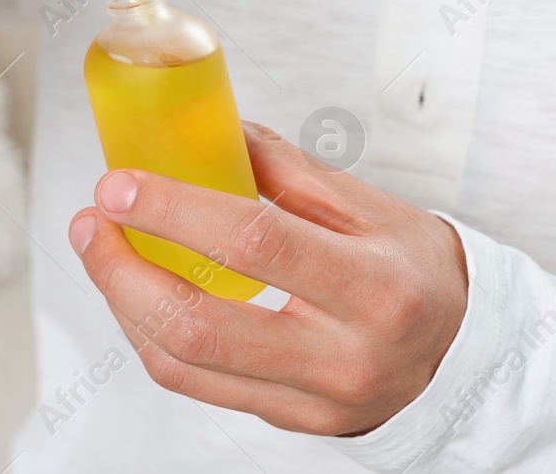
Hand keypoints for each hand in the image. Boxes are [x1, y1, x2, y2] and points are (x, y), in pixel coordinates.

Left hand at [69, 122, 467, 436]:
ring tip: (103, 251)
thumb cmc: (416, 270)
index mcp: (374, 287)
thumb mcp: (372, 206)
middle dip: (124, 271)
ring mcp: (315, 402)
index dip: (175, 211)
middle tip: (93, 222)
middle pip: (200, 325)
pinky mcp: (291, 422)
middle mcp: (345, 357)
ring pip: (185, 365)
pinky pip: (199, 384)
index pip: (255, 243)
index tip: (121, 184)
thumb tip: (214, 132)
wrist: (462, 351)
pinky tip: (139, 293)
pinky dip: (154, 335)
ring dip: (126, 304)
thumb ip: (289, 172)